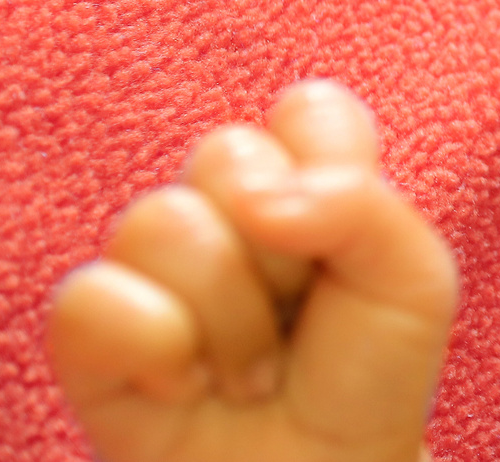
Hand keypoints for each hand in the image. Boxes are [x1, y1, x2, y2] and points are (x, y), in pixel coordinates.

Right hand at [49, 80, 457, 461]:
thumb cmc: (368, 378)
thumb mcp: (411, 279)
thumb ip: (359, 206)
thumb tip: (258, 202)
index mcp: (304, 176)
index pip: (308, 110)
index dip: (331, 171)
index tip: (349, 246)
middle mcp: (222, 206)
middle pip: (225, 154)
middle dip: (281, 256)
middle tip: (298, 320)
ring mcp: (151, 265)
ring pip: (159, 223)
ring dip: (229, 323)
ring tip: (252, 373)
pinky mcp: (90, 331)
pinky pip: (88, 300)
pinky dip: (155, 354)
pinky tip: (184, 389)